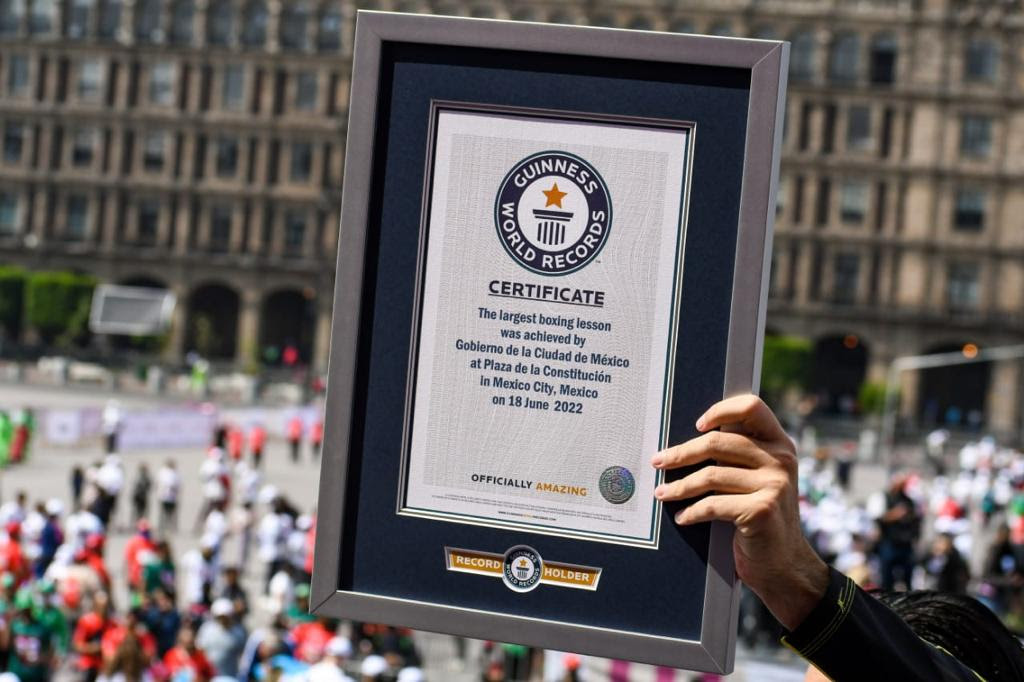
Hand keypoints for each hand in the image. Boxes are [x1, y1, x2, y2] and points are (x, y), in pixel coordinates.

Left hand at [651, 394, 828, 630]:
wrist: (784, 564)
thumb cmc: (760, 518)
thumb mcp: (759, 479)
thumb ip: (739, 456)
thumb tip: (687, 442)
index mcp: (780, 443)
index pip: (752, 407)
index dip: (721, 410)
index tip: (697, 425)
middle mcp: (781, 459)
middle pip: (718, 443)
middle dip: (681, 454)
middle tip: (658, 462)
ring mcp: (774, 484)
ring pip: (710, 475)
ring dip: (679, 487)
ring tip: (662, 493)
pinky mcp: (762, 509)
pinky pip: (713, 504)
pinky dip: (692, 512)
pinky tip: (682, 518)